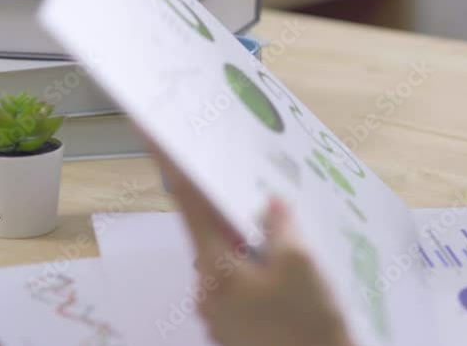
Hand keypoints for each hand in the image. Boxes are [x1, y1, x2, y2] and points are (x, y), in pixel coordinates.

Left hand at [161, 161, 353, 345]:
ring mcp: (223, 316)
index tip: (157, 140)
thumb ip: (280, 225)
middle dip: (234, 214)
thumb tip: (269, 204)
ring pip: (234, 263)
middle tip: (259, 194)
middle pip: (214, 237)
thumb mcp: (301, 261)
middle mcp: (210, 294)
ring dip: (254, 247)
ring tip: (291, 241)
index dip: (177, 171)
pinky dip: (263, 273)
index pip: (192, 208)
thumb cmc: (309, 323)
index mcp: (218, 271)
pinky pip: (246, 287)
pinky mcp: (240, 330)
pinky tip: (293, 275)